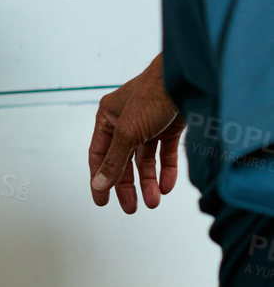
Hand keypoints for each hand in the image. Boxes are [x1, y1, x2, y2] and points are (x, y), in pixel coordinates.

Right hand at [89, 56, 183, 213]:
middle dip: (127, 185)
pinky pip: (166, 153)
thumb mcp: (128, 133)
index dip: (99, 178)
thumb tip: (99, 184)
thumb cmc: (152, 96)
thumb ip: (114, 161)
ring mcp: (149, 125)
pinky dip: (166, 169)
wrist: (186, 79)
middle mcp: (126, 122)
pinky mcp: (170, 127)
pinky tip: (166, 185)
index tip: (102, 200)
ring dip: (149, 181)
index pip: (99, 154)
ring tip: (153, 201)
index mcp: (108, 118)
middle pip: (123, 160)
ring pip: (145, 159)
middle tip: (131, 207)